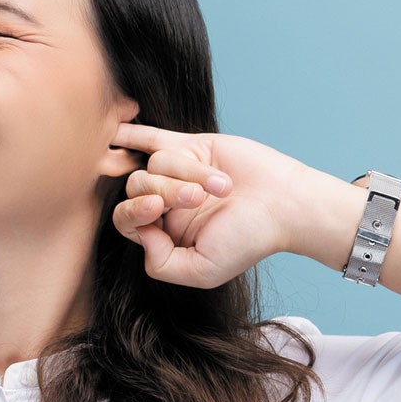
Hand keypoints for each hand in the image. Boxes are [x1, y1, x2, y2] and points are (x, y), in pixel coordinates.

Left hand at [108, 121, 313, 287]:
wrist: (284, 206)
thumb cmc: (247, 240)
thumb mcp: (201, 270)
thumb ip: (160, 263)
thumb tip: (140, 230)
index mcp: (165, 234)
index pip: (127, 220)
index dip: (133, 212)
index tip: (157, 210)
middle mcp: (167, 203)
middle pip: (137, 188)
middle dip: (163, 192)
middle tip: (196, 198)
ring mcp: (178, 173)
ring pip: (156, 163)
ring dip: (188, 174)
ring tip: (220, 187)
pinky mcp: (194, 147)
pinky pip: (154, 138)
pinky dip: (134, 134)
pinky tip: (116, 130)